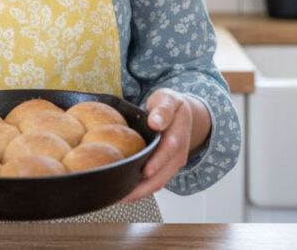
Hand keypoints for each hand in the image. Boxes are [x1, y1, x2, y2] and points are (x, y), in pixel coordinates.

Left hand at [119, 88, 205, 202]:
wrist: (180, 114)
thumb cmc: (169, 105)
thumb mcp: (167, 99)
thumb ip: (163, 109)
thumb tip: (155, 122)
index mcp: (177, 136)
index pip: (169, 151)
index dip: (157, 162)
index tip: (144, 171)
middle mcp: (177, 155)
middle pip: (161, 176)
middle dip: (142, 188)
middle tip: (120, 194)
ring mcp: (170, 165)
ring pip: (156, 184)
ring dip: (138, 193)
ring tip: (116, 197)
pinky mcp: (163, 170)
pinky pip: (152, 184)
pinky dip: (139, 190)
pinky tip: (122, 192)